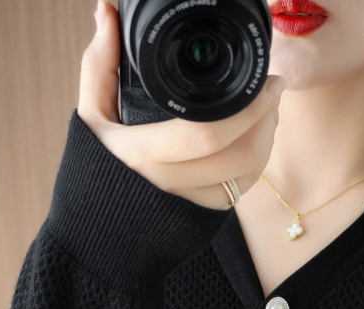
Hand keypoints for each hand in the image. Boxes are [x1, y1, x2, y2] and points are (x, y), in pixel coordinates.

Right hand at [78, 0, 285, 209]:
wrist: (96, 232)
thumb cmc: (92, 168)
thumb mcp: (89, 115)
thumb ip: (100, 62)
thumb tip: (106, 11)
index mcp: (142, 154)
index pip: (207, 133)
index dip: (247, 108)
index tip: (267, 82)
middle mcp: (168, 184)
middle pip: (239, 157)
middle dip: (266, 121)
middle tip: (274, 93)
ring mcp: (188, 205)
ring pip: (245, 177)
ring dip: (266, 143)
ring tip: (268, 114)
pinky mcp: (201, 219)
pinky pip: (239, 193)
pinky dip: (255, 166)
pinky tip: (255, 143)